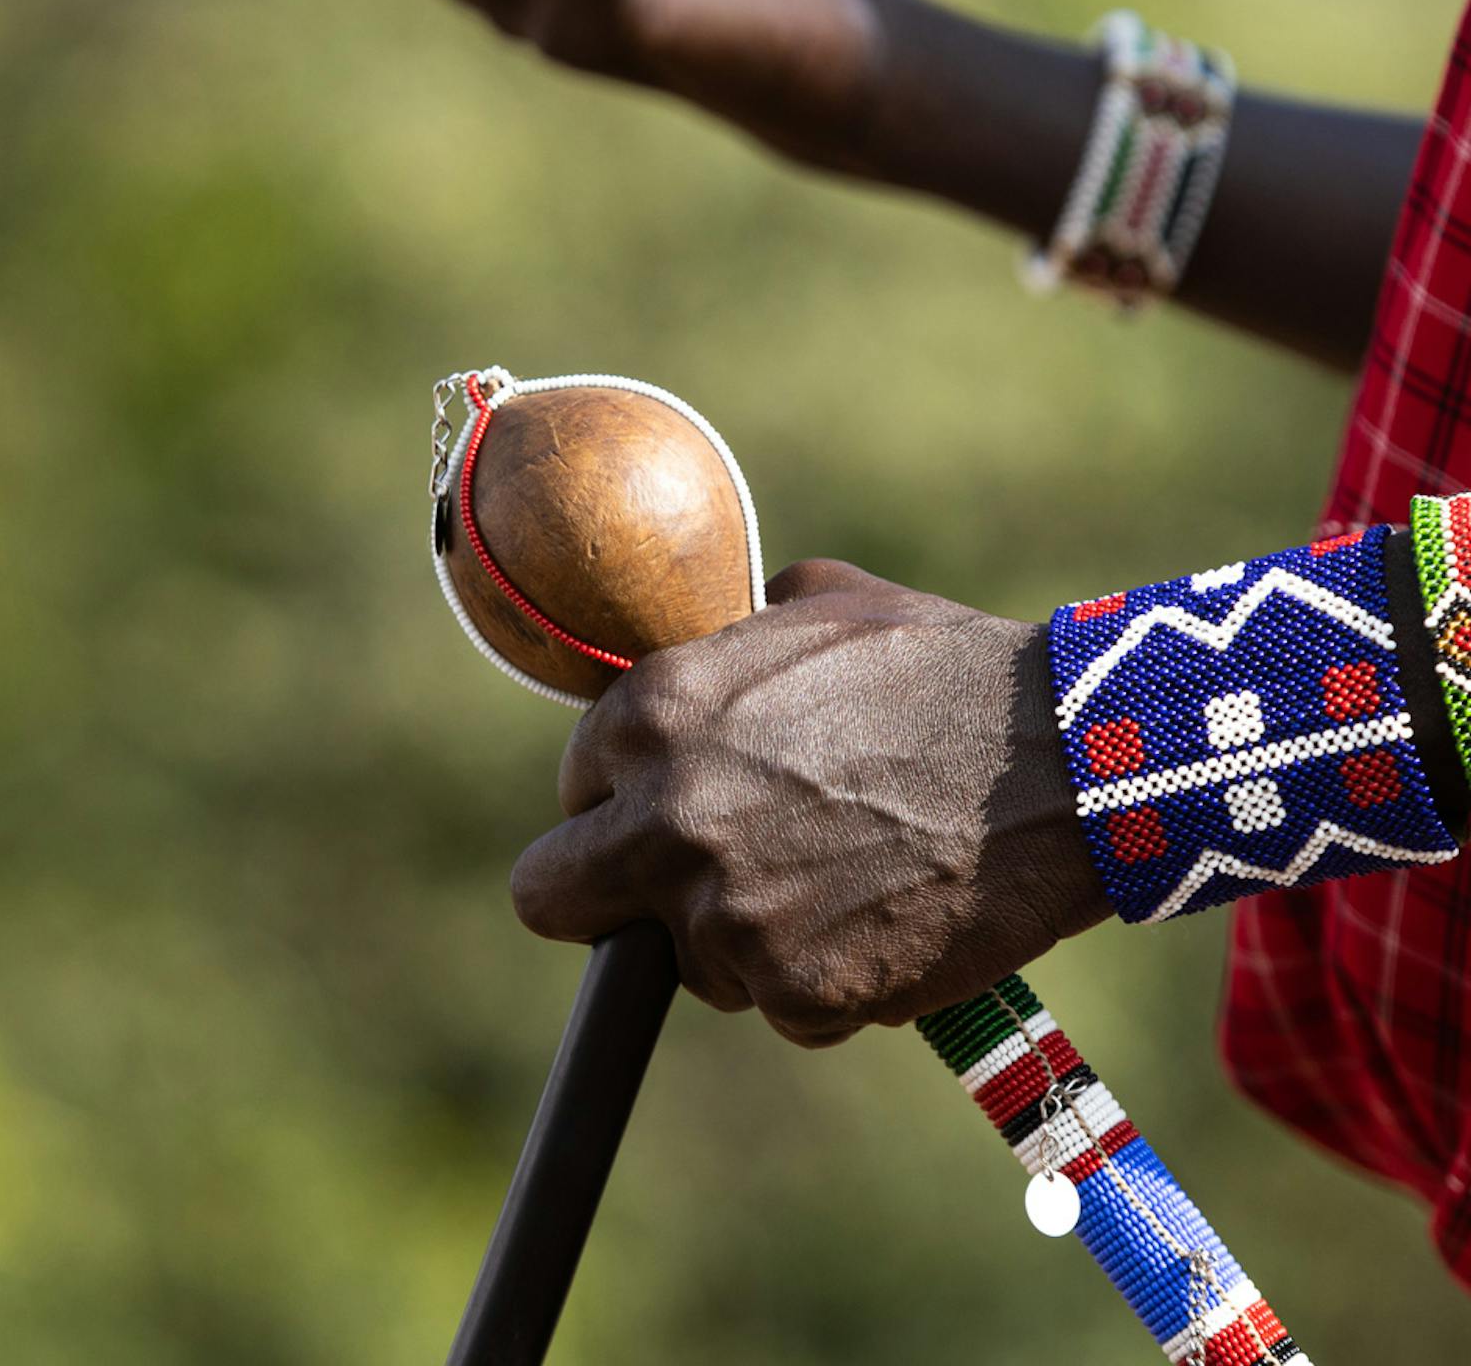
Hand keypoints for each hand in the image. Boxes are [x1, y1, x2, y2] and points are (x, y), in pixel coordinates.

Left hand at [509, 560, 1110, 1047]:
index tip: (675, 808)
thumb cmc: (947, 669)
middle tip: (674, 893)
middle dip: (604, 897)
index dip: (624, 801)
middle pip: (550, 895)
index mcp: (655, 712)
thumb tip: (707, 651)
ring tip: (841, 884)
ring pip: (686, 962)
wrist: (1064, 761)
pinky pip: (781, 1009)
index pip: (573, 787)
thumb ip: (735, 638)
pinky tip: (886, 924)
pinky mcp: (795, 992)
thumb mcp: (823, 605)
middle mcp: (667, 815)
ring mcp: (725, 914)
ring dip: (742, 941)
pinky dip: (826, 987)